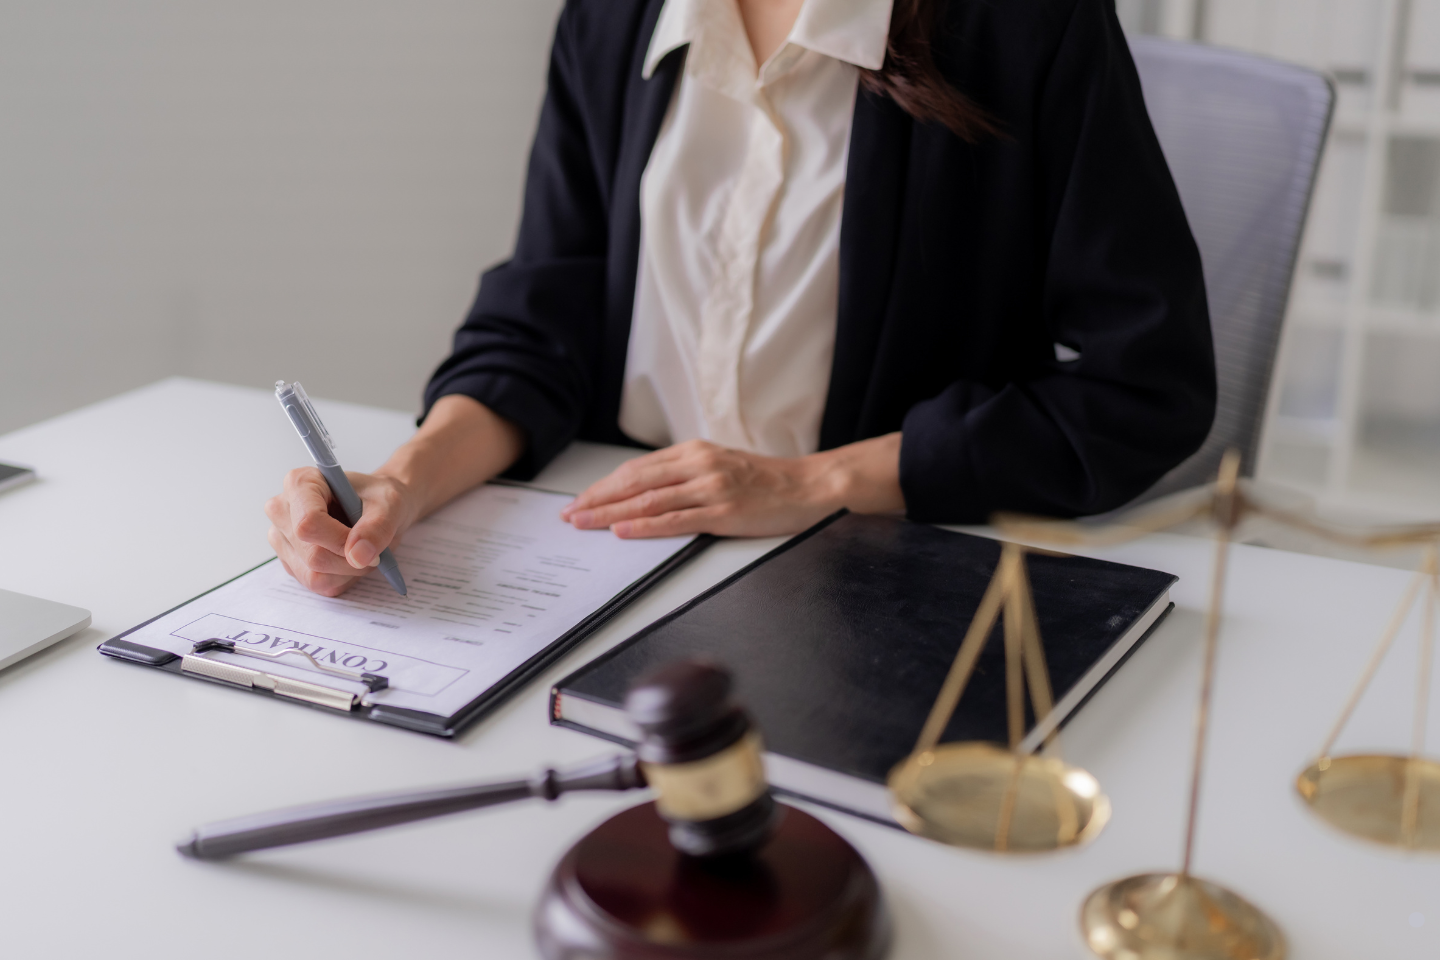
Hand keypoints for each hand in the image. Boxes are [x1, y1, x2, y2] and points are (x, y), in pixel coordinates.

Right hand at [264, 468, 417, 596]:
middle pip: (312, 554)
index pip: (308, 523)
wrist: (377, 508)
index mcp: (300, 483)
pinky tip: (350, 559)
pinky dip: (342, 578)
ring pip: (313, 575)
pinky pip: (317, 584)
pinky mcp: (290, 562)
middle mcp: (282, 510)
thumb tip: (358, 556)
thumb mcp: (389, 504)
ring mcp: (282, 539)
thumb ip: (377, 526)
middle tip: (374, 551)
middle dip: (350, 560)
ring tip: (362, 552)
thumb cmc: (378, 498)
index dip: (340, 541)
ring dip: (348, 571)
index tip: (366, 544)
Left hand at [559, 434, 904, 538]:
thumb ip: (686, 474)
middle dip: (597, 499)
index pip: (637, 469)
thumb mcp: (721, 466)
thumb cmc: (767, 481)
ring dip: (610, 513)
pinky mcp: (724, 511)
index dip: (604, 485)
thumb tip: (647, 492)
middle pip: (635, 483)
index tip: (581, 499)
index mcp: (694, 452)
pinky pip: (675, 520)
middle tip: (569, 514)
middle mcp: (698, 465)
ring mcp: (711, 487)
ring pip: (648, 501)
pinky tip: (622, 531)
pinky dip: (644, 526)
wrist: (810, 486)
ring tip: (584, 523)